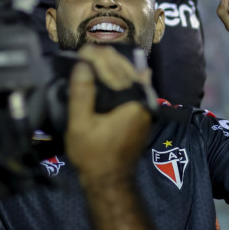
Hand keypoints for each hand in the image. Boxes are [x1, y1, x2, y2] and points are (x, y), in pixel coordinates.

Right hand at [65, 45, 152, 180]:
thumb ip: (82, 93)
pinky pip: (139, 89)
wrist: (111, 180)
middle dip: (109, 58)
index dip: (97, 58)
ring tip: (100, 55)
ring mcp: (147, 109)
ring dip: (118, 66)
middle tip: (89, 49)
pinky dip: (130, 78)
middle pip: (128, 71)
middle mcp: (145, 103)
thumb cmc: (94, 156)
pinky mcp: (145, 115)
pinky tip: (130, 69)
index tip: (83, 49)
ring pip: (135, 79)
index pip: (114, 72)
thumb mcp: (81, 124)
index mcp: (133, 103)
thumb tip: (83, 65)